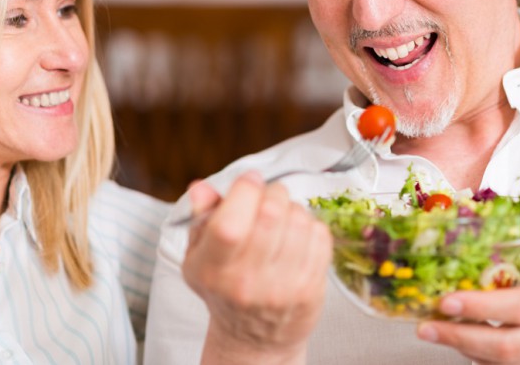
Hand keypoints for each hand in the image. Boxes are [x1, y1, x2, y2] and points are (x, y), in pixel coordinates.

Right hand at [182, 172, 330, 364]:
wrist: (254, 338)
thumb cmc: (226, 290)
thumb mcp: (199, 256)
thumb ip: (200, 218)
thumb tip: (201, 188)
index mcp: (213, 269)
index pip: (230, 223)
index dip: (244, 190)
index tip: (248, 182)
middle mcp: (247, 281)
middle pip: (270, 212)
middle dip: (271, 193)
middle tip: (266, 199)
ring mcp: (282, 286)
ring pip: (298, 219)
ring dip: (292, 209)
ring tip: (281, 221)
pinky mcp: (310, 288)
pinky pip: (320, 234)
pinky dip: (310, 226)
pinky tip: (297, 238)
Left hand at [415, 165, 519, 363]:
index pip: (517, 308)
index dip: (480, 307)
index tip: (447, 299)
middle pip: (505, 347)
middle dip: (460, 337)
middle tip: (426, 324)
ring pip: (504, 364)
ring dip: (466, 350)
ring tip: (433, 331)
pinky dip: (483, 361)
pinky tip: (461, 345)